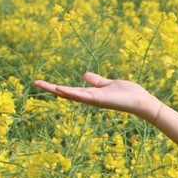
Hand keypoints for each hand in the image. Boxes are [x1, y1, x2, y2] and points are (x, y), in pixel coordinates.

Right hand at [32, 72, 161, 121]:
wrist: (142, 101)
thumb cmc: (128, 94)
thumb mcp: (109, 84)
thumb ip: (97, 81)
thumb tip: (84, 75)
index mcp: (91, 94)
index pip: (69, 89)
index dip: (55, 86)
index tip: (41, 82)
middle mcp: (90, 98)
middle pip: (67, 93)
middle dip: (51, 88)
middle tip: (35, 82)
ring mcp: (95, 100)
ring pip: (73, 94)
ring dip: (58, 90)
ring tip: (42, 84)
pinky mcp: (101, 100)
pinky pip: (85, 96)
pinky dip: (74, 93)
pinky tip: (62, 89)